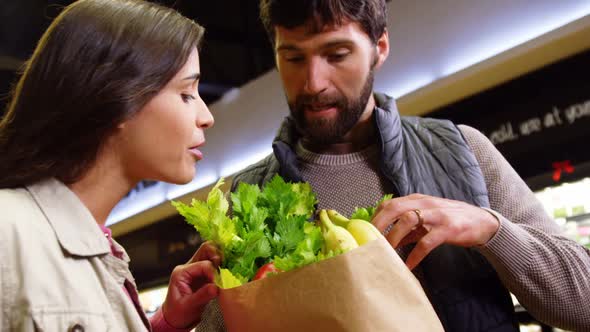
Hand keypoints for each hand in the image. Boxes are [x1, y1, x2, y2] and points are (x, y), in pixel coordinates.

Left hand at [161, 241, 221, 328]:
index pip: (203, 264)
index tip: (218, 284)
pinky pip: (214, 264)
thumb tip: (216, 287)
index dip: (213, 272)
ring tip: (227, 270)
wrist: (175, 319)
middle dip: (218, 255)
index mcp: (182, 272)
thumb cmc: (178, 313)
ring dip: (221, 259)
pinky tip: (227, 273)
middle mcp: (189, 266)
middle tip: (226, 267)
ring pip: (211, 253)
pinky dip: (222, 266)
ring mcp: (197, 269)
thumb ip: (202, 296)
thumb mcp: (188, 306)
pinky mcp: (204, 274)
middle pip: (206, 249)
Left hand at [371, 194, 499, 269]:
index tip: (363, 233)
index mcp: (416, 200)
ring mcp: (436, 214)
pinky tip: (409, 266)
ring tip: (386, 254)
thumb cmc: (449, 221)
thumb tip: (386, 240)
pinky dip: (415, 254)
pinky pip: (427, 241)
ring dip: (393, 238)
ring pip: (408, 220)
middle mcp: (424, 203)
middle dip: (378, 224)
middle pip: (394, 208)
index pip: (388, 203)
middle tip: (368, 242)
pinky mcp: (448, 228)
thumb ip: (407, 229)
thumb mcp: (426, 221)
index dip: (374, 217)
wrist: (482, 222)